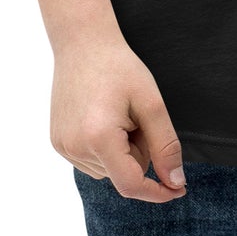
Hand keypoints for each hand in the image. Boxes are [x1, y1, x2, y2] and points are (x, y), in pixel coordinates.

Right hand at [50, 34, 188, 202]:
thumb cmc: (120, 68)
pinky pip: (92, 161)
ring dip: (122, 150)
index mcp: (99, 137)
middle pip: (123, 174)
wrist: (83, 44)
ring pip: (109, 170)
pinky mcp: (57, 142)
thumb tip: (175, 183)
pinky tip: (102, 118)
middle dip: (138, 152)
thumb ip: (165, 145)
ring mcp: (63, 146)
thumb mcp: (151, 103)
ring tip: (117, 113)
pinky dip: (106, 148)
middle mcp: (75, 147)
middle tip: (135, 115)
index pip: (131, 184)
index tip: (179, 189)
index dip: (157, 192)